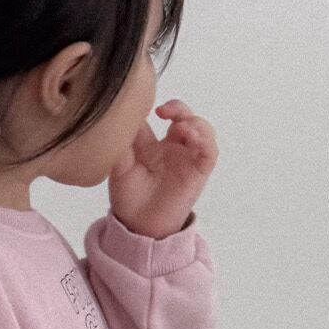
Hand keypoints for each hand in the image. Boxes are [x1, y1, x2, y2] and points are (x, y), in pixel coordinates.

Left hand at [107, 99, 217, 238]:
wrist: (138, 225)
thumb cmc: (128, 197)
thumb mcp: (119, 168)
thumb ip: (122, 146)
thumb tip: (118, 120)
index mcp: (150, 142)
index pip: (155, 116)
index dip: (152, 105)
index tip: (142, 103)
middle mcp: (171, 145)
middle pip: (182, 115)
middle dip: (177, 107)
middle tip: (163, 110)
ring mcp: (187, 156)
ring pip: (200, 128)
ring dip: (193, 122)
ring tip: (180, 127)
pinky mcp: (199, 170)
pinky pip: (209, 150)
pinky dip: (205, 140)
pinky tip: (192, 137)